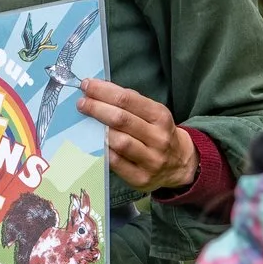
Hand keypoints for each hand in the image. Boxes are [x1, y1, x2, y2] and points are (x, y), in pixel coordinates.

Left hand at [76, 79, 197, 191]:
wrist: (180, 164)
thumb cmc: (158, 133)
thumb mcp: (153, 114)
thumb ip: (131, 103)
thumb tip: (99, 91)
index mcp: (160, 116)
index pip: (128, 100)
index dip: (104, 91)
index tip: (87, 85)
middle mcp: (158, 138)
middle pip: (121, 120)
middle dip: (97, 108)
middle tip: (82, 103)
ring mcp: (151, 160)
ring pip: (119, 142)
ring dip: (98, 130)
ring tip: (85, 122)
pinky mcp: (141, 178)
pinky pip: (116, 163)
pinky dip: (102, 151)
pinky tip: (93, 143)